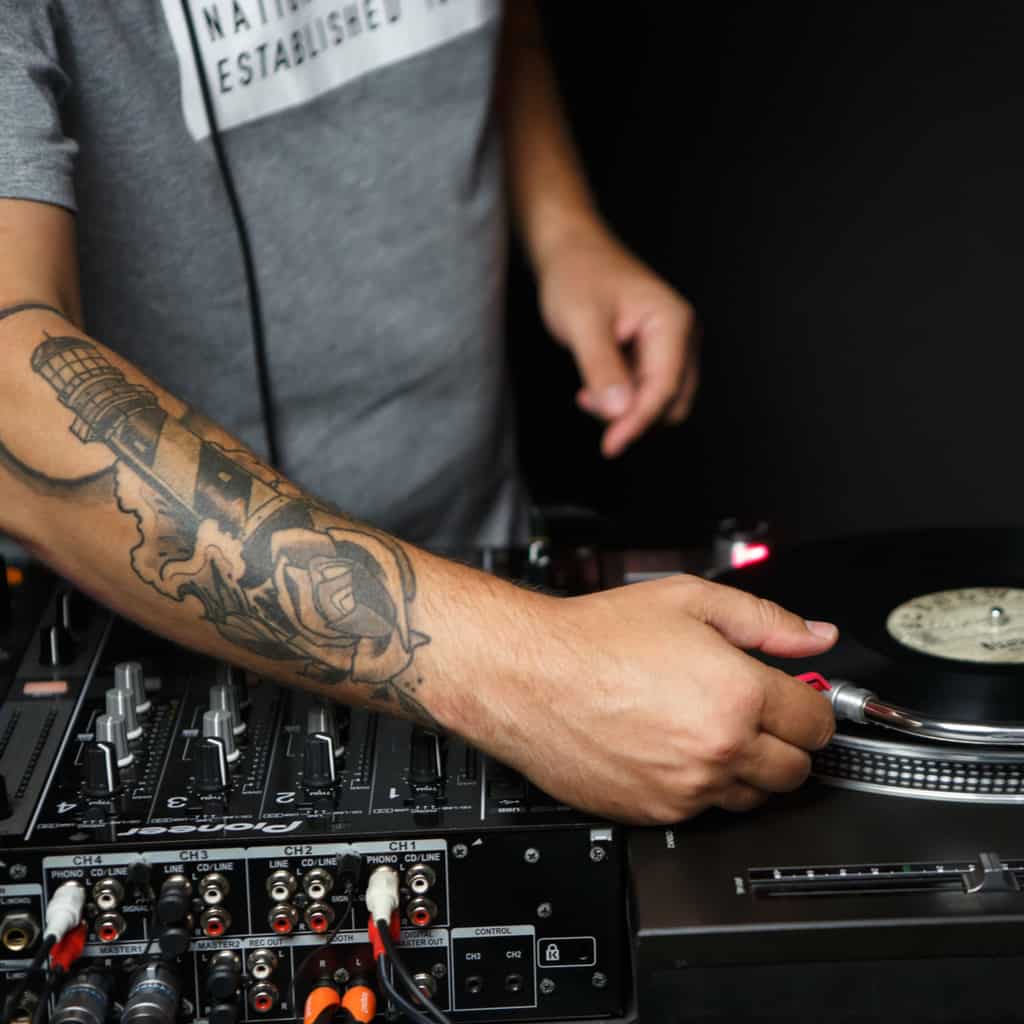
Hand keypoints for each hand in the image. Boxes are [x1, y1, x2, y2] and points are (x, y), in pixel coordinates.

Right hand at [476, 576, 836, 823]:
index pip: (818, 722)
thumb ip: (765, 620)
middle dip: (786, 742)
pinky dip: (700, 787)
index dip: (812, 706)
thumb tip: (815, 636)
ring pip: (755, 798)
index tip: (797, 702)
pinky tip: (672, 749)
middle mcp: (720, 749)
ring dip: (748, 769)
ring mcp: (688, 788)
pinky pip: (705, 812)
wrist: (529, 676)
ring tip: (709, 729)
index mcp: (738, 694)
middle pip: (797, 770)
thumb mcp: (689, 601)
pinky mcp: (656, 812)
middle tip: (756, 715)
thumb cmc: (596, 638)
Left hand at [537, 227, 698, 457]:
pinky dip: (622, 399)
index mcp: (673, 323)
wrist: (570, 251)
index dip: (637, 422)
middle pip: (671, 403)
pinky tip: (593, 387)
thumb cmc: (577, 275)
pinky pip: (647, 392)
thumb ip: (602, 368)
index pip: (665, 389)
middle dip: (633, 415)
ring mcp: (671, 345)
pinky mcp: (655, 353)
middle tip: (588, 402)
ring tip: (588, 391)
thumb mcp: (582, 323)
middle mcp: (681, 335)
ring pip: (660, 402)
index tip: (610, 446)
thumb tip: (620, 411)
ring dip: (626, 409)